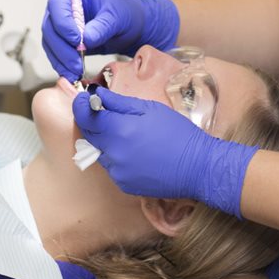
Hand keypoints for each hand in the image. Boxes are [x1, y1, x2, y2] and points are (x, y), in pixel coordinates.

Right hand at [41, 0, 179, 83]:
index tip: (76, 40)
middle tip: (76, 63)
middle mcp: (63, 6)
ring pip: (51, 42)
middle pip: (50, 26)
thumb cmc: (124, 13)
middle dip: (62, 48)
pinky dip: (62, 64)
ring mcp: (61, 24)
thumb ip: (102, 26)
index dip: (63, 23)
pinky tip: (72, 73)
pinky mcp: (63, 41)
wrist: (129, 27)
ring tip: (76, 72)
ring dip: (61, 59)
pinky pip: (55, 53)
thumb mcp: (117, 16)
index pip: (57, 4)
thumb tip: (86, 40)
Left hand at [72, 88, 256, 217]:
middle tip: (101, 112)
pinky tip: (134, 151)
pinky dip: (116, 157)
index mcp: (120, 130)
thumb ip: (120, 102)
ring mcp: (117, 172)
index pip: (86, 117)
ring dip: (105, 140)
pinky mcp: (124, 184)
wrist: (198, 167)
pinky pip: (112, 167)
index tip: (84, 98)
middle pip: (89, 135)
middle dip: (92, 122)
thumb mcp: (150, 109)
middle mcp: (114, 153)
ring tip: (125, 133)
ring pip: (100, 152)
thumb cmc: (178, 133)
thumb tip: (97, 94)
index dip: (81, 106)